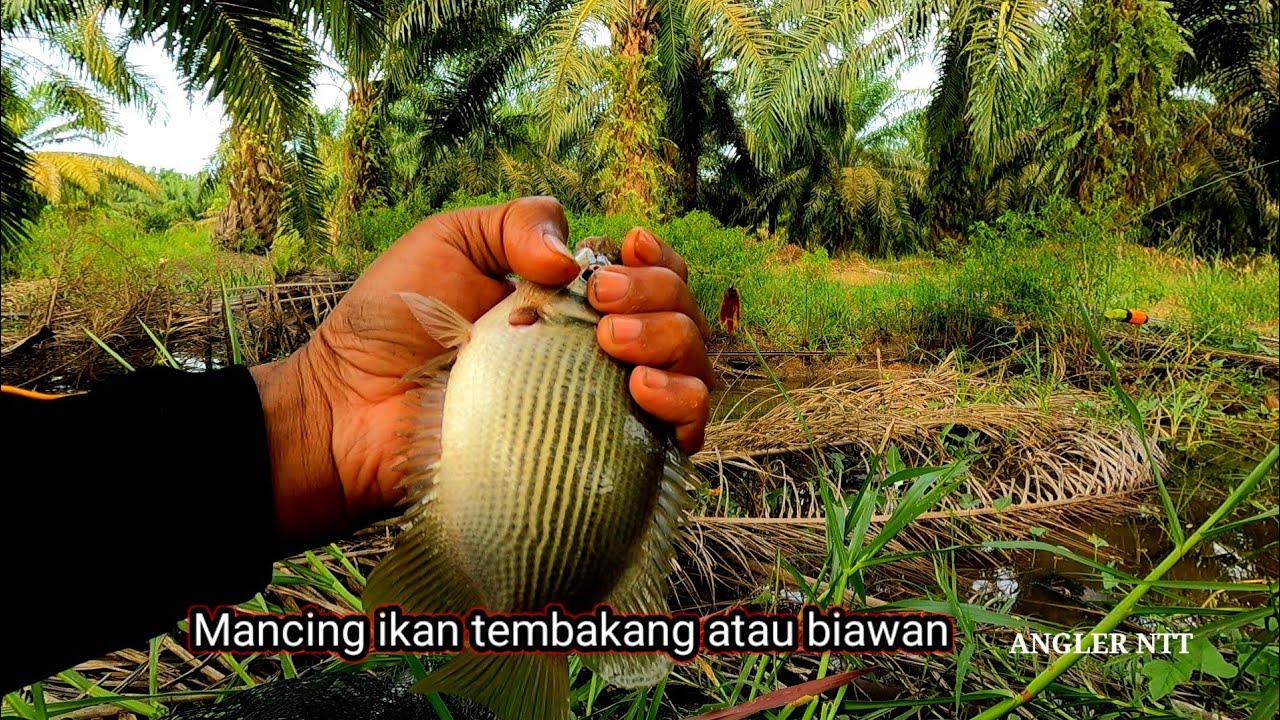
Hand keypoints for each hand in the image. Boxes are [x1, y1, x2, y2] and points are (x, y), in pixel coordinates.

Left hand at [250, 196, 712, 551]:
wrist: (351, 411)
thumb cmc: (391, 325)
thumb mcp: (448, 241)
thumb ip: (515, 222)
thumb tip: (576, 260)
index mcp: (571, 300)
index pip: (652, 275)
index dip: (656, 258)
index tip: (626, 247)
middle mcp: (598, 352)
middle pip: (681, 316)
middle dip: (659, 294)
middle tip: (598, 302)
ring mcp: (603, 406)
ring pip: (692, 370)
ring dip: (674, 343)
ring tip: (615, 343)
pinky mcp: (602, 459)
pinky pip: (678, 437)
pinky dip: (684, 407)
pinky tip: (643, 391)